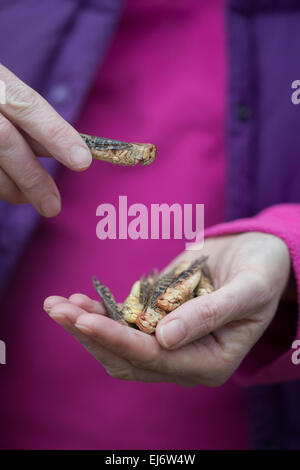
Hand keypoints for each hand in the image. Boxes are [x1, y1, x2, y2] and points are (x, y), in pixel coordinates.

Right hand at [0, 64, 91, 215]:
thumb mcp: (8, 95)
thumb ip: (32, 120)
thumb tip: (76, 153)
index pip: (27, 105)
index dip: (56, 134)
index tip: (82, 161)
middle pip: (5, 140)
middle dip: (33, 178)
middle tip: (52, 207)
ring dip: (14, 188)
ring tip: (35, 200)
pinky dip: (1, 186)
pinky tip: (13, 191)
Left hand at [44, 232, 290, 386]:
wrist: (261, 255)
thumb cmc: (264, 271)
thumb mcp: (248, 289)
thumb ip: (212, 315)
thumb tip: (165, 339)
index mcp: (211, 362)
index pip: (156, 358)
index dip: (118, 339)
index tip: (85, 319)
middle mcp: (186, 359)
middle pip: (128, 357)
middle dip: (91, 334)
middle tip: (56, 310)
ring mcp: (170, 341)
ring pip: (119, 345)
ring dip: (87, 326)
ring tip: (56, 305)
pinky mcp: (159, 320)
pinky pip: (124, 324)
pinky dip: (101, 313)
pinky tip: (78, 300)